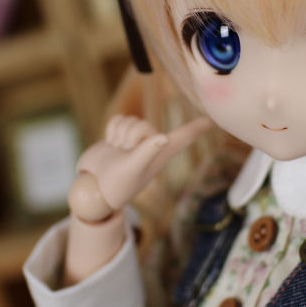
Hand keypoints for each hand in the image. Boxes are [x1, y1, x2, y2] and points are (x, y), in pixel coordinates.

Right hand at [70, 115, 209, 220]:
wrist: (93, 187)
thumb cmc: (117, 183)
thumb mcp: (133, 168)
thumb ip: (147, 151)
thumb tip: (163, 137)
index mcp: (161, 153)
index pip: (184, 137)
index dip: (198, 127)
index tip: (212, 120)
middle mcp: (151, 145)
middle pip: (143, 125)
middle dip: (130, 136)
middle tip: (124, 154)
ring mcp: (135, 140)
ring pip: (129, 120)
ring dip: (119, 135)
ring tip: (117, 152)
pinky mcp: (120, 135)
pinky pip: (118, 118)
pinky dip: (110, 130)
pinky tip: (110, 145)